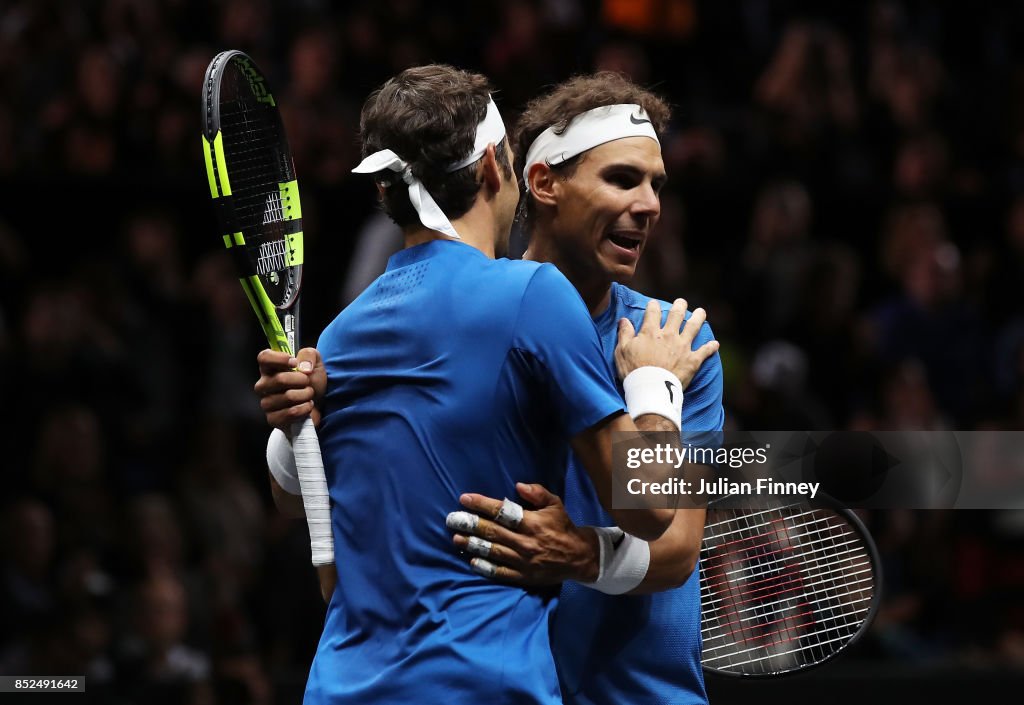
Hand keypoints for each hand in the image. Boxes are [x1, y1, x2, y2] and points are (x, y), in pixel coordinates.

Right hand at [254, 347, 326, 429]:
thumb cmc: (313, 383)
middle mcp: (264, 385)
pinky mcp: (273, 419)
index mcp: (270, 368)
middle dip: (302, 380)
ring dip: (306, 395)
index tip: (295, 363)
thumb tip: (303, 366)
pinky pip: (291, 412)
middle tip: (308, 383)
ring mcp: (266, 403)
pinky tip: (306, 407)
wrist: (319, 406)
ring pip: (288, 396)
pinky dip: (305, 409)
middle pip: (280, 379)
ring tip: (308, 396)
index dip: (279, 359)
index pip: (263, 358)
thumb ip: (309, 355)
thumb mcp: (315, 363)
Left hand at [446, 483, 598, 585]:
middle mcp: (525, 542)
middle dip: (470, 524)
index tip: (464, 499)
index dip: (482, 504)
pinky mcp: (523, 576)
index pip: (502, 511)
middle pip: (492, 531)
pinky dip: (485, 567)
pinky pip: (500, 571)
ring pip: (493, 551)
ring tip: (456, 539)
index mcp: (532, 522)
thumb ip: (538, 493)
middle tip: (452, 519)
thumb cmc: (563, 527)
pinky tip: (472, 561)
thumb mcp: (555, 504)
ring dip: (472, 544)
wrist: (578, 557)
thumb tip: (518, 485)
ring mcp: (523, 560)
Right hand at [614, 299, 719, 385]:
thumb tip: (624, 320)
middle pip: (676, 315)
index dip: (653, 306)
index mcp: (651, 332)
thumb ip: (625, 334)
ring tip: (701, 312)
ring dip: (698, 318)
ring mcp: (682, 347)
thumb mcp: (622, 351)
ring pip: (693, 327)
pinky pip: (704, 351)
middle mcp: (669, 335)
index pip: (653, 312)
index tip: (654, 304)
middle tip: (681, 302)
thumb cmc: (633, 371)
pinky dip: (710, 347)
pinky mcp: (692, 360)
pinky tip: (715, 344)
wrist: (651, 389)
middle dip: (679, 306)